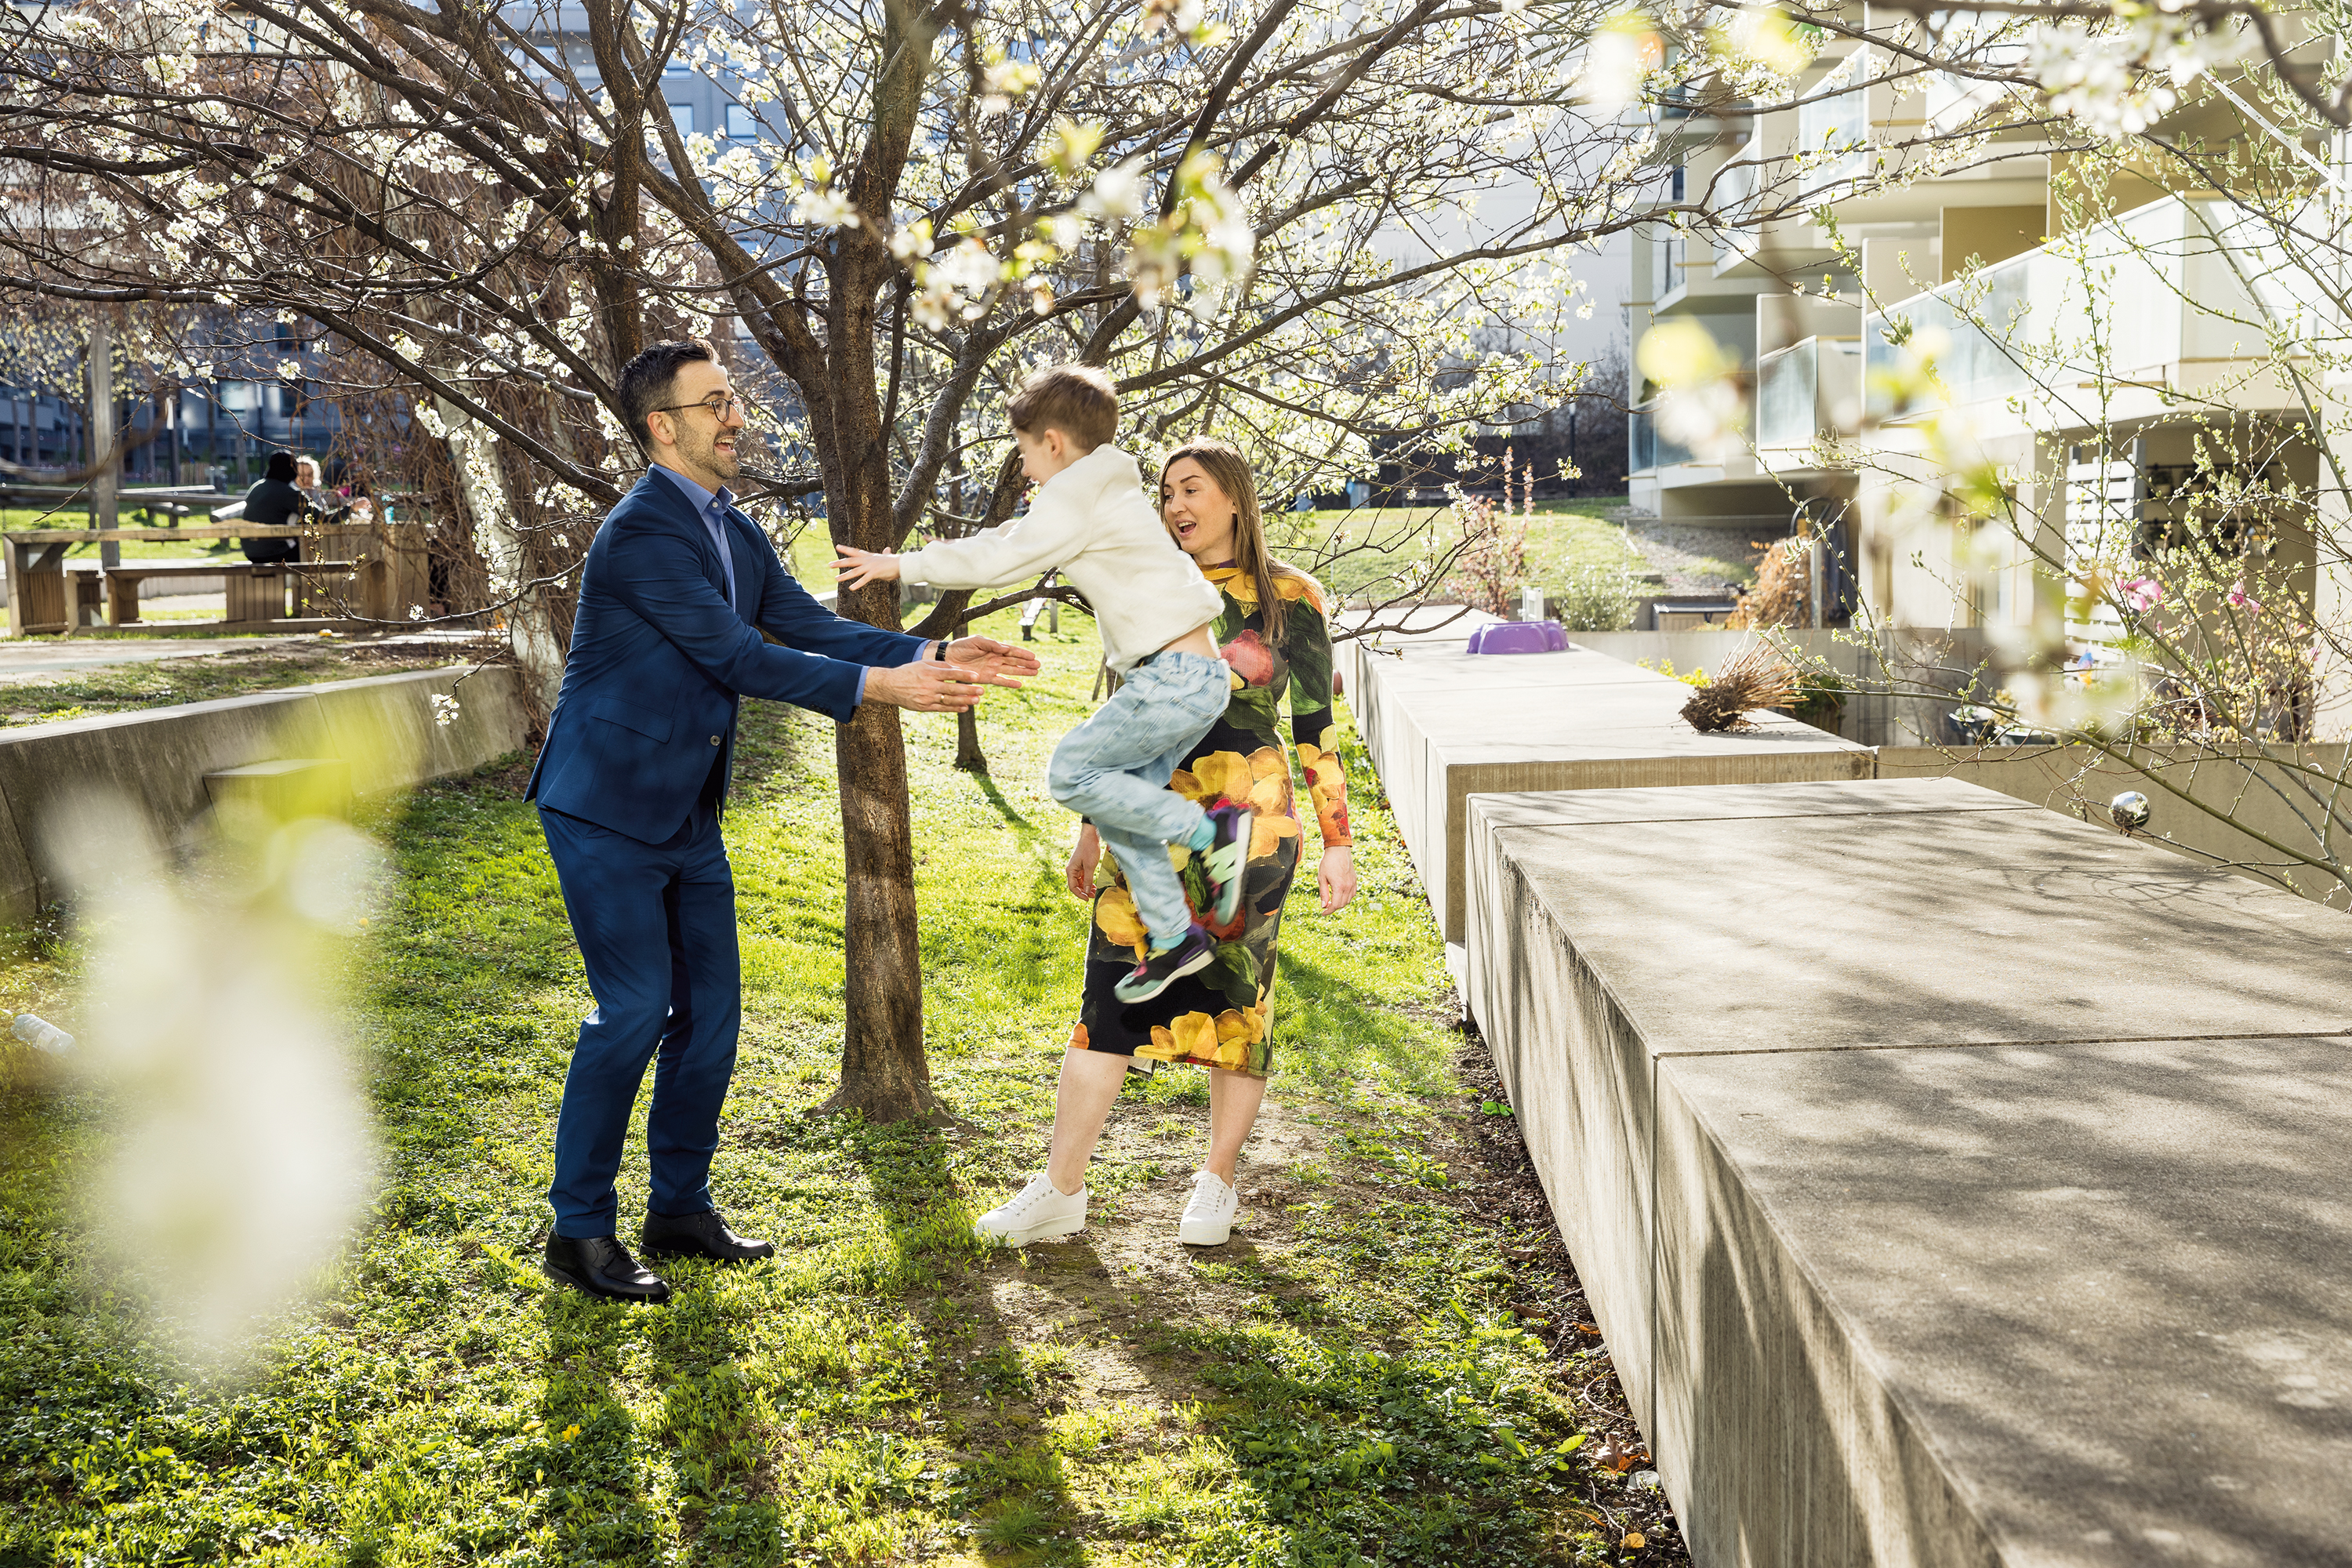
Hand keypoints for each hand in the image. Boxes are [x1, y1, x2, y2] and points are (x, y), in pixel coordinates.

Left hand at [835, 545, 900, 588]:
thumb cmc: (896, 562)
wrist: (902, 564)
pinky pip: (864, 579)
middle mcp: (868, 560)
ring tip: (836, 578)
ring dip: (845, 575)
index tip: (837, 546)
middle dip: (840, 563)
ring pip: (855, 571)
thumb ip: (885, 554)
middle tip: (829, 565)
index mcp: (870, 557)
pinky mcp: (874, 573)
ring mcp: (870, 566)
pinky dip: (858, 584)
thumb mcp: (888, 557)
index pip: (855, 552)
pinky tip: (851, 588)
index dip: (846, 549)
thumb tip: (887, 549)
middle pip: (851, 561)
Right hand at [862, 657, 984, 712]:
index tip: (976, 676)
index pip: (950, 674)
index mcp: (929, 673)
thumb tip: (958, 669)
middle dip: (969, 690)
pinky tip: (965, 708)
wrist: (890, 686)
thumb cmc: (909, 672)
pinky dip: (954, 709)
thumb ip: (940, 666)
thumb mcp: (923, 664)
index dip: (964, 675)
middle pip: (952, 689)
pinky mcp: (924, 707)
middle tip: (982, 690)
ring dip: (965, 701)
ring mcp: (926, 698)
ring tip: (977, 700)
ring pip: (949, 700)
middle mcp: (929, 686)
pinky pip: (942, 709)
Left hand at [946, 634, 1040, 686]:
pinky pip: (1000, 681)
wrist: (948, 658)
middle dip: (1027, 663)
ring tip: (1035, 673)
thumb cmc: (961, 646)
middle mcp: (995, 658)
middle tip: (1039, 666)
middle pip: (1015, 661)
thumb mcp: (976, 641)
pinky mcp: (986, 678)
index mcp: (994, 648)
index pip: (1012, 651)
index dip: (1023, 654)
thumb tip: (1005, 648)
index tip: (1033, 656)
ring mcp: (992, 669)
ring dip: (1023, 672)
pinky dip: (1009, 683)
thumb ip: (990, 644)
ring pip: (1011, 671)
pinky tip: (1020, 684)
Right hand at [1065, 824, 1101, 900]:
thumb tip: (1086, 891)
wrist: (1090, 837)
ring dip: (1086, 888)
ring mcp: (1076, 868)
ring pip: (1080, 882)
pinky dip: (1088, 882)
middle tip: (1093, 896)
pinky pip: (1083, 877)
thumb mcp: (1090, 866)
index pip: (1072, 887)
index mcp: (1071, 870)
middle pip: (1076, 885)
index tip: (1087, 899)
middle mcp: (1072, 870)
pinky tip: (1093, 885)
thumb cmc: (1089, 849)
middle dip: (1084, 892)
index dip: (1079, 894)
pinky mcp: (1081, 866)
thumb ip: (1088, 879)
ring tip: (1094, 892)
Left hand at [1317, 845, 1356, 913]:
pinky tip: (1339, 894)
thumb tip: (1323, 906)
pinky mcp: (1355, 880)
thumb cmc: (1328, 863)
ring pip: (1348, 900)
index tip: (1323, 913)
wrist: (1338, 850)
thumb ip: (1323, 893)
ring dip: (1340, 903)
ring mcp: (1352, 883)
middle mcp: (1348, 886)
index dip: (1329, 911)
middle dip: (1333, 907)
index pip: (1335, 905)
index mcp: (1339, 887)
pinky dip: (1346, 897)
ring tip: (1332, 900)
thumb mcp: (1322, 878)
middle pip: (1342, 904)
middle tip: (1325, 905)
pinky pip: (1352, 894)